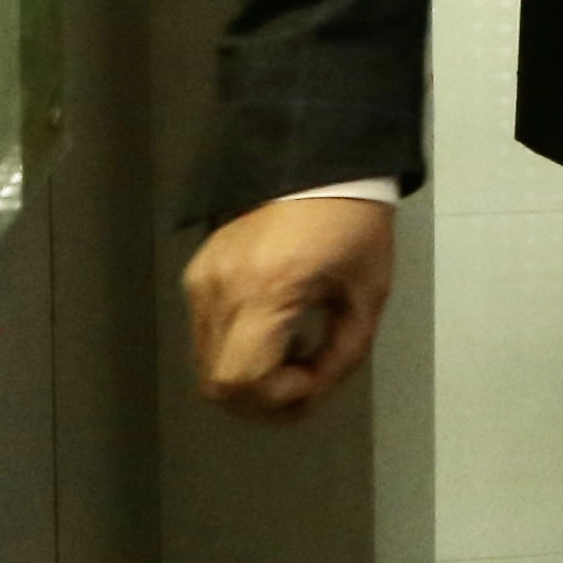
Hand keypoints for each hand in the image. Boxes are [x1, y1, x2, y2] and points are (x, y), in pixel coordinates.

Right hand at [181, 193, 397, 421]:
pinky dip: (234, 352)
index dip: (277, 399)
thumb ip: (342, 358)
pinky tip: (273, 332)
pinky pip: (205, 335)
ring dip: (247, 379)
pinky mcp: (196, 272)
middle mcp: (221, 287)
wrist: (319, 162)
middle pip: (216, 383)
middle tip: (303, 385)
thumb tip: (311, 396)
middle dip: (261, 400)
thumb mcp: (367, 296)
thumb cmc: (354, 225)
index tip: (315, 379)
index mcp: (267, 288)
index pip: (240, 379)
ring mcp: (202, 279)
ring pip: (205, 365)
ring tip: (291, 358)